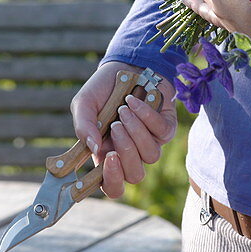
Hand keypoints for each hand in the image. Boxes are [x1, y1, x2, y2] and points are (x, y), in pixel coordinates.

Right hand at [70, 61, 176, 198]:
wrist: (126, 65)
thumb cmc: (103, 89)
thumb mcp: (84, 104)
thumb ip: (83, 127)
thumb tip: (94, 149)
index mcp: (107, 155)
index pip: (112, 186)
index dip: (111, 181)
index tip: (108, 158)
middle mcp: (131, 153)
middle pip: (135, 175)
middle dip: (125, 151)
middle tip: (115, 125)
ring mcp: (151, 141)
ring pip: (151, 156)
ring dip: (136, 131)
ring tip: (123, 109)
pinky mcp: (167, 127)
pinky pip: (162, 133)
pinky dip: (147, 116)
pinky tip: (134, 101)